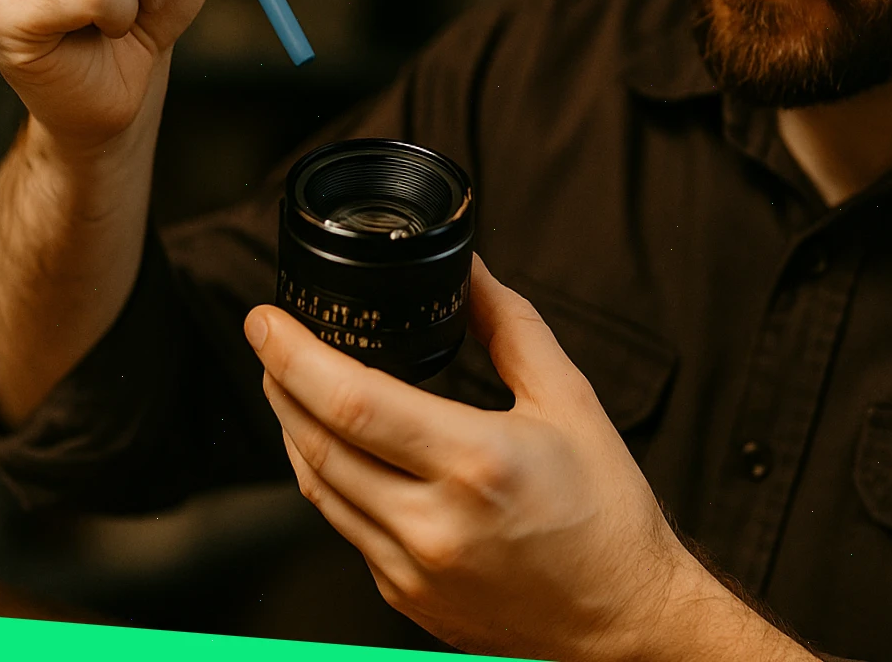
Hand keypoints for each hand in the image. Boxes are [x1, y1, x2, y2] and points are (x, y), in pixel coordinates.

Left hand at [245, 257, 807, 660]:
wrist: (623, 618)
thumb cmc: (606, 515)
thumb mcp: (570, 400)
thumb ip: (511, 326)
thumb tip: (471, 273)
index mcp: (477, 463)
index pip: (353, 402)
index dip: (295, 356)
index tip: (267, 321)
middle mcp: (435, 524)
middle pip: (317, 445)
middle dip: (280, 385)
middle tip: (270, 343)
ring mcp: (413, 569)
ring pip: (319, 491)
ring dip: (293, 432)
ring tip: (289, 387)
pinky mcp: (406, 597)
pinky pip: (346, 530)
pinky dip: (329, 482)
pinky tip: (337, 452)